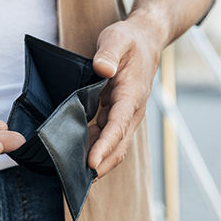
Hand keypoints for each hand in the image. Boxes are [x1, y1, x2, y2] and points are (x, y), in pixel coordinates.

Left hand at [88, 13, 163, 177]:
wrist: (145, 40)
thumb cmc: (129, 40)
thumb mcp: (117, 39)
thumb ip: (109, 54)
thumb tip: (101, 69)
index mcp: (132, 94)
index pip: (119, 125)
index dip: (105, 145)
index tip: (92, 163)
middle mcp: (131, 109)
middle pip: (118, 143)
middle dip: (102, 164)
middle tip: (79, 181)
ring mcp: (125, 113)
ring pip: (113, 144)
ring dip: (98, 160)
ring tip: (75, 174)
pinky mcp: (118, 113)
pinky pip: (107, 135)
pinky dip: (95, 147)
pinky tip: (78, 154)